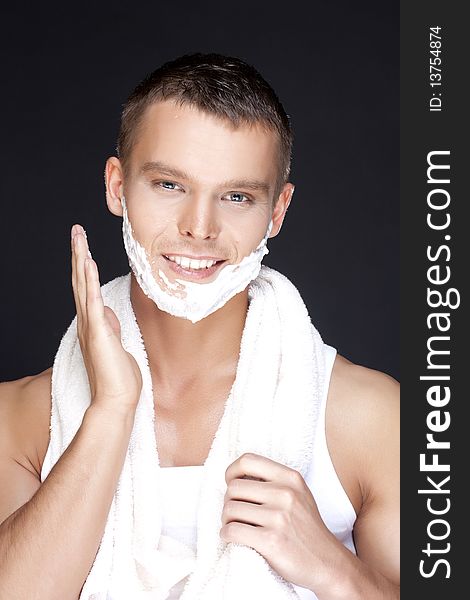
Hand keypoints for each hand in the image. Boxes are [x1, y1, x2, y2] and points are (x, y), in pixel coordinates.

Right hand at [71, 224, 141, 410]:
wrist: (116, 400)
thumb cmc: (118, 377)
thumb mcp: (117, 345)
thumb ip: (111, 326)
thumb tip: (108, 310)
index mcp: (93, 324)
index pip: (85, 288)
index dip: (83, 267)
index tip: (84, 248)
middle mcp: (88, 322)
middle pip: (79, 281)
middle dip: (78, 254)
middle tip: (76, 231)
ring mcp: (91, 326)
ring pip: (82, 285)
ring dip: (80, 259)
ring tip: (78, 236)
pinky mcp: (99, 332)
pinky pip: (92, 301)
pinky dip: (89, 280)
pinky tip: (88, 262)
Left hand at [220, 452, 345, 592]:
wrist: (327, 563)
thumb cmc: (306, 528)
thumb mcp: (297, 494)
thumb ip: (272, 481)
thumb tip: (235, 477)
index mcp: (290, 478)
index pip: (248, 461)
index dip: (232, 472)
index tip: (231, 483)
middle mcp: (285, 493)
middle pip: (234, 488)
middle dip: (228, 502)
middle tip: (235, 514)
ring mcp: (279, 517)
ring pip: (230, 510)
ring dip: (226, 521)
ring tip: (236, 526)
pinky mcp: (271, 541)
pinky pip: (231, 531)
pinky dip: (226, 535)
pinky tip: (234, 538)